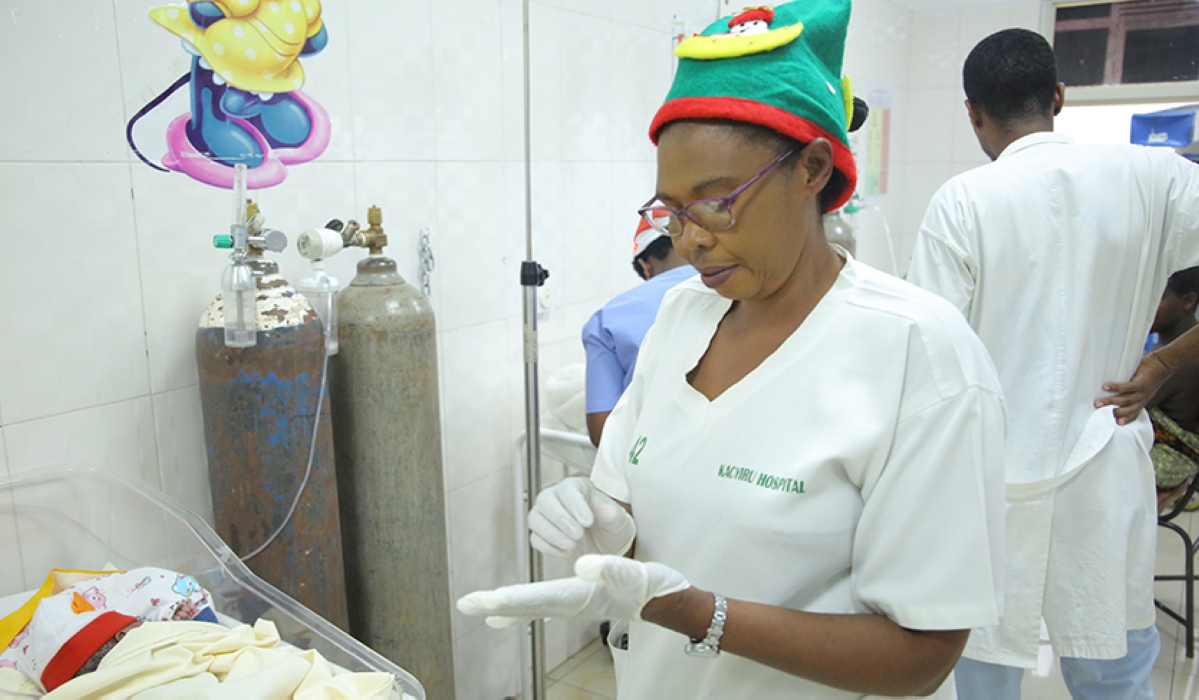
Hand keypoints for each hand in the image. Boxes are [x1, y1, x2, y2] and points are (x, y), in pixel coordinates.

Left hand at [457, 555, 689, 627]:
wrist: (663, 599)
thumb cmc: (649, 584)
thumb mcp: (632, 572)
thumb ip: (609, 568)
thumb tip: (583, 564)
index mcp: (579, 596)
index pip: (536, 597)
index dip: (508, 599)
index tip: (483, 602)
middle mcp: (570, 604)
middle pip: (526, 604)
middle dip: (495, 604)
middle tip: (466, 605)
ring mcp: (572, 605)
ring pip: (531, 606)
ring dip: (505, 606)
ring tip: (481, 610)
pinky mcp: (576, 601)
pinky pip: (540, 606)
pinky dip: (520, 609)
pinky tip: (504, 615)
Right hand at [528, 478, 635, 557]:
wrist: (606, 545)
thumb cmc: (610, 525)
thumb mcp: (618, 519)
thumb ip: (612, 514)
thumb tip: (607, 510)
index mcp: (576, 487)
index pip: (567, 489)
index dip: (575, 505)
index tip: (588, 522)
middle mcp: (556, 498)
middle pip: (545, 500)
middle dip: (560, 519)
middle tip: (578, 535)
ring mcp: (546, 516)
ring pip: (536, 519)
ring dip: (552, 534)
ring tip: (573, 546)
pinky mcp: (541, 535)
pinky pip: (536, 539)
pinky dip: (549, 547)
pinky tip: (567, 552)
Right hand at [1095, 352, 1173, 424]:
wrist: (1165, 364)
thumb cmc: (1151, 374)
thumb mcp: (1144, 387)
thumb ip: (1132, 390)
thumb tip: (1112, 388)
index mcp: (1142, 401)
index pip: (1133, 413)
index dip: (1126, 419)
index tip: (1116, 424)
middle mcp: (1142, 399)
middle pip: (1127, 409)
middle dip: (1113, 413)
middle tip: (1099, 413)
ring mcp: (1142, 392)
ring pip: (1125, 400)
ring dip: (1110, 402)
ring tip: (1098, 402)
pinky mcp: (1141, 383)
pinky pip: (1127, 387)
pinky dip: (1116, 387)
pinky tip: (1105, 387)